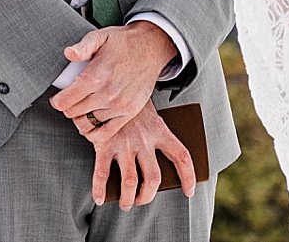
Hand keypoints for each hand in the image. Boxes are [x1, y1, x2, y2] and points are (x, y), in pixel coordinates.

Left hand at [49, 22, 176, 141]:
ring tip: (82, 108)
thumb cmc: (124, 42)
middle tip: (71, 100)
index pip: (65, 101)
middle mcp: (107, 93)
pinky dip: (94, 132)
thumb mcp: (101, 36)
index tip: (57, 98)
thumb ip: (83, 46)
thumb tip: (68, 53)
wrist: (151, 47)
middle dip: (68, 107)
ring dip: (81, 118)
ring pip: (87, 123)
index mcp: (96, 76)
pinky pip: (105, 133)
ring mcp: (119, 105)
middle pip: (74, 113)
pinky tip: (92, 122)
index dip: (57, 101)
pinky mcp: (129, 112)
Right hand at [77, 99, 195, 208]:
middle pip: (153, 178)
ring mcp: (124, 143)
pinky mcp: (104, 144)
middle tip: (141, 200)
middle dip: (147, 196)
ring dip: (128, 198)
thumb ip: (157, 137)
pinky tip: (99, 199)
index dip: (188, 176)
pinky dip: (99, 190)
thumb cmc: (134, 106)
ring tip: (126, 203)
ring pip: (129, 181)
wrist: (111, 84)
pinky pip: (102, 173)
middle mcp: (144, 140)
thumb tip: (163, 167)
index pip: (181, 156)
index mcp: (160, 131)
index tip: (189, 191)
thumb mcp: (152, 117)